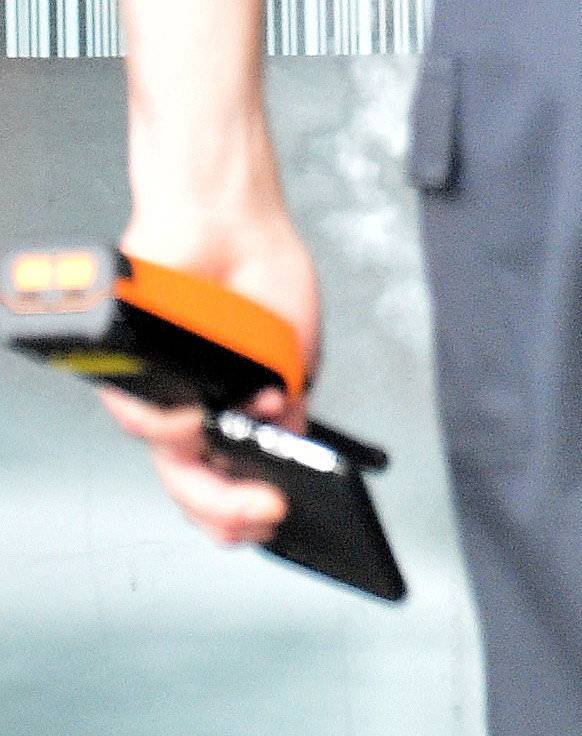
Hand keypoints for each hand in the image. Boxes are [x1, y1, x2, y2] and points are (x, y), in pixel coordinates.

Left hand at [96, 199, 322, 549]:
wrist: (231, 219)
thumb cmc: (262, 274)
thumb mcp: (296, 356)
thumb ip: (288, 406)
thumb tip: (285, 444)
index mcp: (235, 409)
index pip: (230, 477)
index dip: (244, 509)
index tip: (272, 516)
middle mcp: (195, 406)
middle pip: (194, 483)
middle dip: (226, 511)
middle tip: (259, 511)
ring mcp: (163, 391)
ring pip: (166, 458)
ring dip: (203, 466)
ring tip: (240, 452)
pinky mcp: (131, 370)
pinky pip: (139, 416)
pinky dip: (171, 423)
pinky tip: (201, 416)